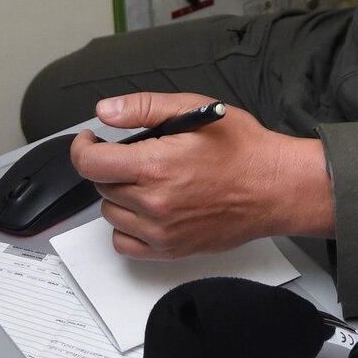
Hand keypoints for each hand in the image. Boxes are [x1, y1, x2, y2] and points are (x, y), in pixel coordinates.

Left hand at [70, 91, 335, 257]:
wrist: (275, 188)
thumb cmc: (243, 150)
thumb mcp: (195, 110)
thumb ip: (144, 108)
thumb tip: (106, 111)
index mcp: (156, 165)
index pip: (90, 164)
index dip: (82, 148)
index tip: (91, 140)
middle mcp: (154, 203)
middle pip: (101, 185)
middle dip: (111, 165)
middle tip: (137, 154)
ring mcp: (161, 231)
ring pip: (111, 212)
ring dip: (119, 194)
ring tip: (148, 180)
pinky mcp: (170, 249)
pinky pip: (124, 243)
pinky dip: (127, 225)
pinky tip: (147, 207)